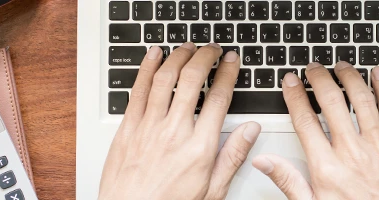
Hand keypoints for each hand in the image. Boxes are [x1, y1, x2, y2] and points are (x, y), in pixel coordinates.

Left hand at [99, 43, 261, 199]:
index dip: (227, 73)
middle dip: (204, 57)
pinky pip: (138, 89)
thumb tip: (250, 131)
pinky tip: (154, 56)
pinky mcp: (128, 128)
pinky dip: (147, 67)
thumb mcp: (213, 190)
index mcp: (199, 147)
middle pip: (191, 79)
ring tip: (187, 47)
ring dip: (178, 56)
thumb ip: (233, 157)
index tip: (231, 61)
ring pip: (165, 78)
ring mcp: (148, 127)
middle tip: (212, 49)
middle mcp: (174, 132)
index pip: (218, 98)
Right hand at [252, 62, 378, 198]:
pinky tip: (378, 75)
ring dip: (350, 78)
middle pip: (333, 103)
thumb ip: (289, 181)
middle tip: (313, 68)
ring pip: (362, 101)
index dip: (295, 97)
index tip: (291, 82)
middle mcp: (352, 153)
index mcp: (327, 168)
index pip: (306, 121)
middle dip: (320, 79)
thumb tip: (264, 163)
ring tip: (341, 66)